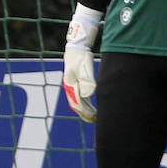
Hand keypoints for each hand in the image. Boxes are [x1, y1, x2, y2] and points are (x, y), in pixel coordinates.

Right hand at [63, 3, 102, 122]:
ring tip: (94, 116)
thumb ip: (87, 79)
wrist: (77, 46)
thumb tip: (89, 93)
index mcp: (71, 84)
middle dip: (85, 114)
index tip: (95, 118)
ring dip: (85, 110)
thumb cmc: (81, 56)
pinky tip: (91, 106)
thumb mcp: (84, 65)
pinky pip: (79, 97)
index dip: (86, 112)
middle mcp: (70, 87)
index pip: (77, 103)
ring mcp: (72, 85)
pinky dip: (85, 104)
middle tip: (96, 120)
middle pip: (76, 105)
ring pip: (78, 102)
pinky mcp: (76, 83)